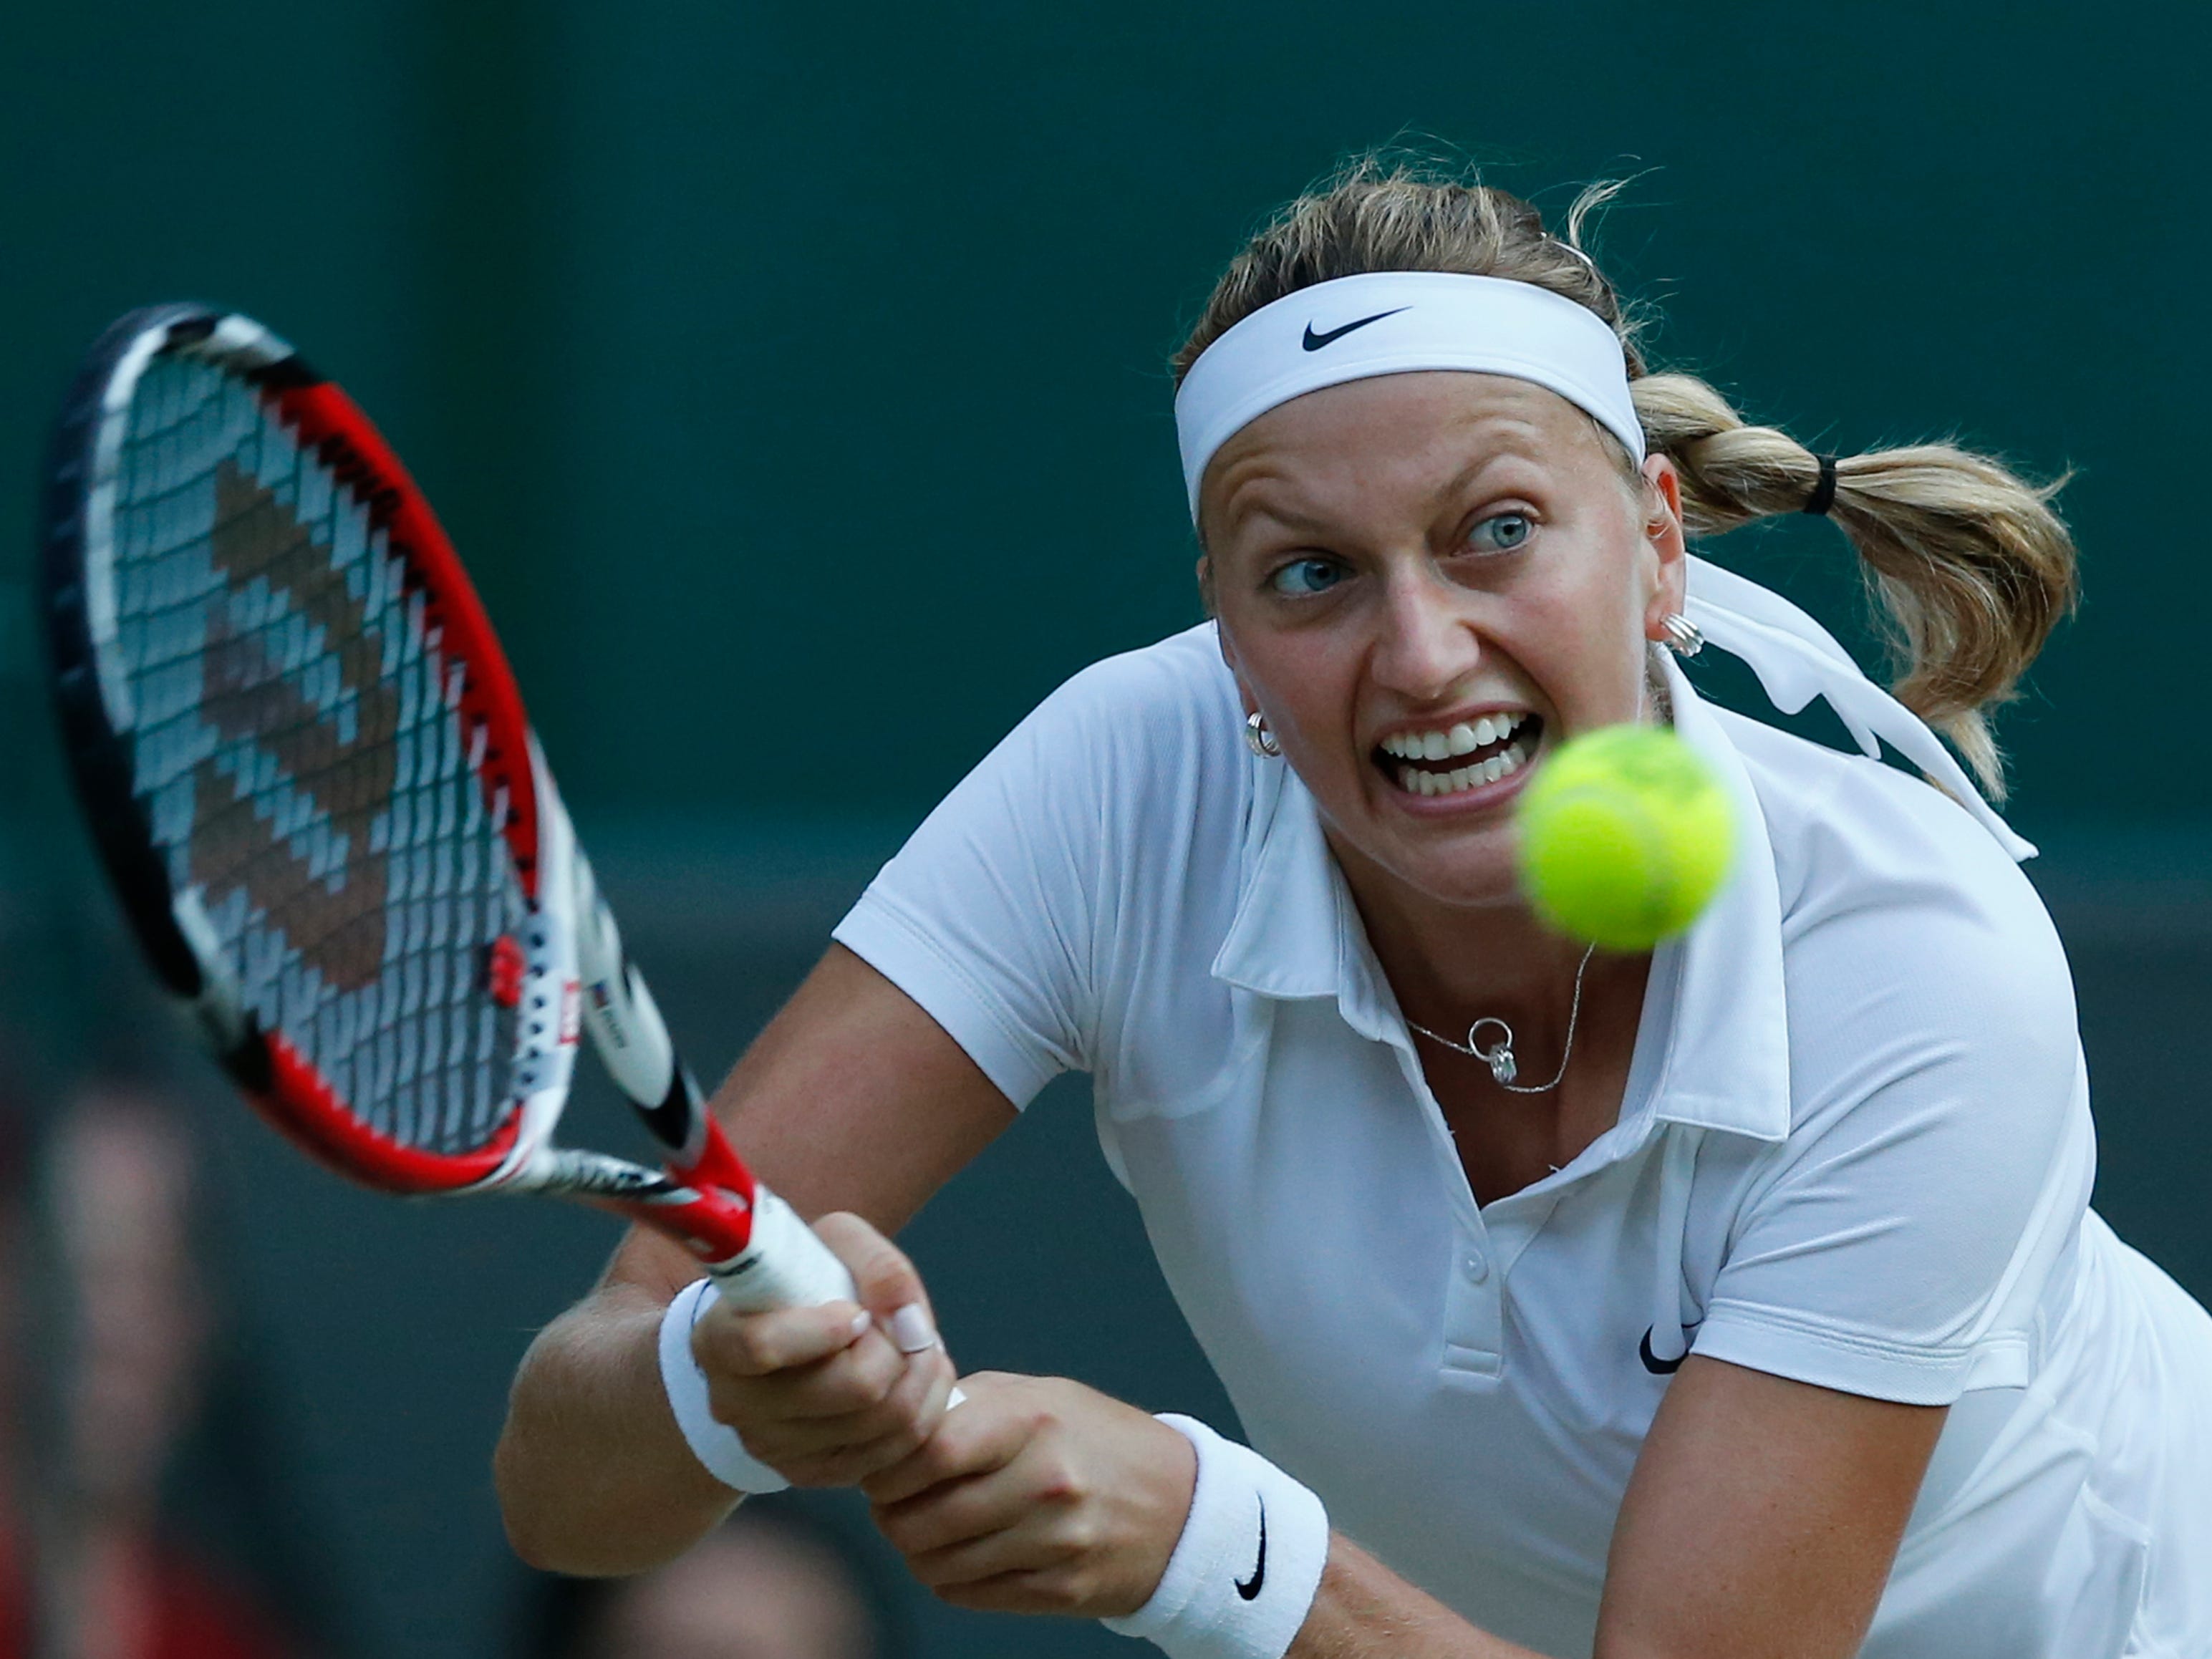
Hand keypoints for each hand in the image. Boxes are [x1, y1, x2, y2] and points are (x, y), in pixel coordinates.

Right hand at [688, 1211, 958, 1487]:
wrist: (788, 1338)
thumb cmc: (807, 1282)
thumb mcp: (832, 1246)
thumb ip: (875, 1265)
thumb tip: (908, 1322)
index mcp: (720, 1340)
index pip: (763, 1345)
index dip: (827, 1328)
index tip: (856, 1312)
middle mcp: (736, 1403)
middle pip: (852, 1387)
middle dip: (897, 1349)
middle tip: (904, 1326)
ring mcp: (773, 1447)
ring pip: (885, 1421)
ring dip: (922, 1376)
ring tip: (917, 1346)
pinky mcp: (813, 1473)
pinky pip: (896, 1452)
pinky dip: (924, 1410)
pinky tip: (916, 1380)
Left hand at [862, 1372, 1197, 1617]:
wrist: (1181, 1505)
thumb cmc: (1097, 1440)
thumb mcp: (1041, 1396)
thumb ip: (970, 1405)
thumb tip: (896, 1426)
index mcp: (1034, 1422)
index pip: (931, 1451)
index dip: (890, 1466)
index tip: (882, 1466)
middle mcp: (1046, 1483)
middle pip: (922, 1519)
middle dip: (891, 1515)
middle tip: (893, 1502)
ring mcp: (1055, 1543)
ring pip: (937, 1565)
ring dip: (918, 1550)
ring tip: (929, 1527)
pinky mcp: (1060, 1591)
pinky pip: (969, 1595)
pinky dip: (950, 1578)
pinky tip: (963, 1554)